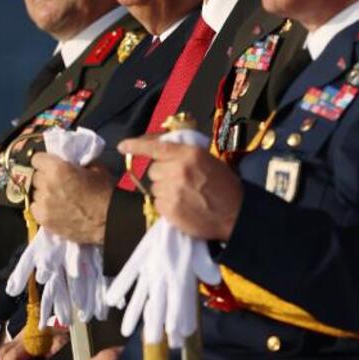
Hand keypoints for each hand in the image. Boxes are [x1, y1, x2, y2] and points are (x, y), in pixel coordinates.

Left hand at [29, 154, 112, 243]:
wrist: (109, 220)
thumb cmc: (104, 192)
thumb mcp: (95, 168)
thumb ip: (77, 162)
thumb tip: (70, 161)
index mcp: (58, 168)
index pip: (37, 159)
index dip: (44, 162)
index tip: (50, 165)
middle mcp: (46, 184)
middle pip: (36, 176)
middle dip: (45, 177)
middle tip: (57, 182)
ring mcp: (43, 203)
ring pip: (35, 193)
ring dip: (43, 193)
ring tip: (56, 197)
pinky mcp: (43, 219)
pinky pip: (35, 208)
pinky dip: (42, 207)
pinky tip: (53, 209)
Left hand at [118, 137, 242, 240]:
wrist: (236, 214)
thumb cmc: (226, 187)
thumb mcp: (208, 161)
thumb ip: (185, 155)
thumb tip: (163, 152)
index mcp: (189, 154)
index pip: (156, 146)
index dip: (136, 145)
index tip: (122, 146)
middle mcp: (178, 169)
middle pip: (153, 170)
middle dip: (162, 174)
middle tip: (179, 181)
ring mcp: (172, 190)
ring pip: (154, 187)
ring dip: (164, 190)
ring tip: (184, 195)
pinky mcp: (169, 209)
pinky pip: (157, 203)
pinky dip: (166, 205)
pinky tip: (182, 206)